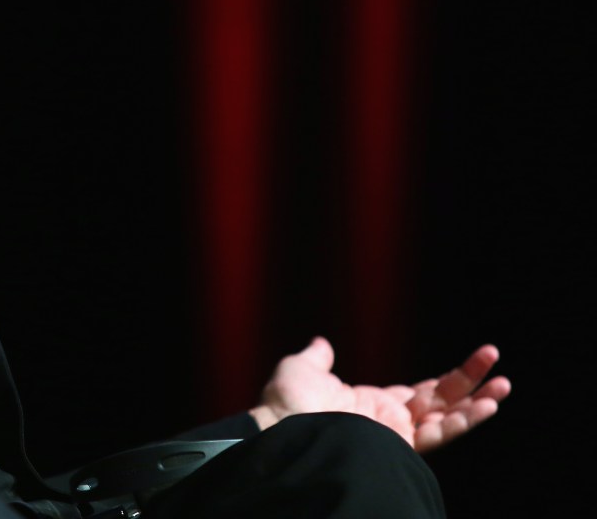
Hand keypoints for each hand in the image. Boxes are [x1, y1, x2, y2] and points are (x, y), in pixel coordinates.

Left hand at [248, 336, 511, 453]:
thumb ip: (318, 357)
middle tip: (494, 357)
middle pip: (441, 400)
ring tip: (505, 385)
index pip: (420, 393)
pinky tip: (487, 405)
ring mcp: (396, 435)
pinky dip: (465, 420)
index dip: (446, 380)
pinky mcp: (400, 446)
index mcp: (372, 404)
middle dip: (470, 381)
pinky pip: (440, 434)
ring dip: (478, 402)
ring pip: (448, 418)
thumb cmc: (286, 401)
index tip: (473, 364)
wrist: (282, 429)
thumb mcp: (302, 369)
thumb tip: (321, 342)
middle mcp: (388, 421)